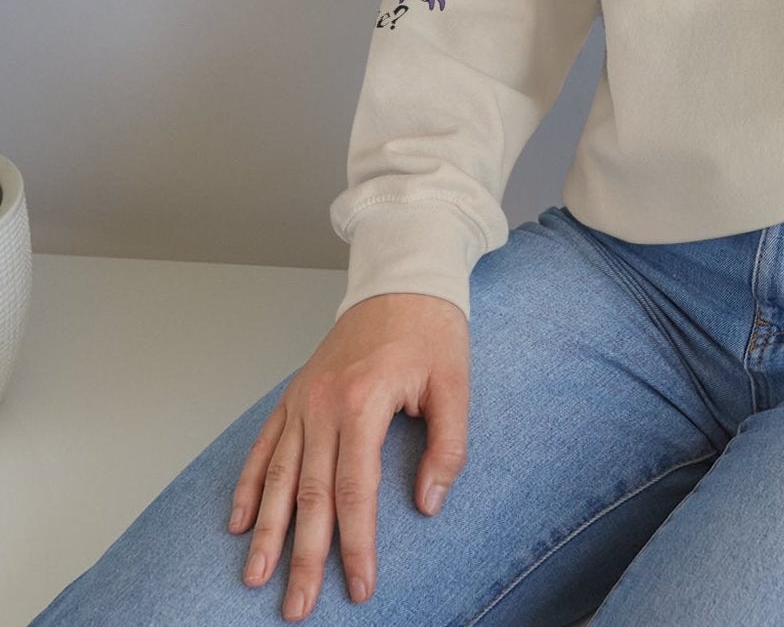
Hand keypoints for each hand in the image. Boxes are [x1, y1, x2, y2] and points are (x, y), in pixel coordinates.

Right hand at [227, 291, 469, 621]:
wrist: (403, 278)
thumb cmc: (432, 329)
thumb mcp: (455, 384)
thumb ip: (447, 446)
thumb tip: (428, 504)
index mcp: (364, 402)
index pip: (355, 491)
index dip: (356, 544)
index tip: (359, 586)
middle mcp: (324, 404)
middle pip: (309, 494)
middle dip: (302, 555)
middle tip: (297, 606)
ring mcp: (304, 399)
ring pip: (277, 476)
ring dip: (266, 530)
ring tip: (255, 577)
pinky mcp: (296, 393)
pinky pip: (264, 444)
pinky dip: (249, 484)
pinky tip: (239, 521)